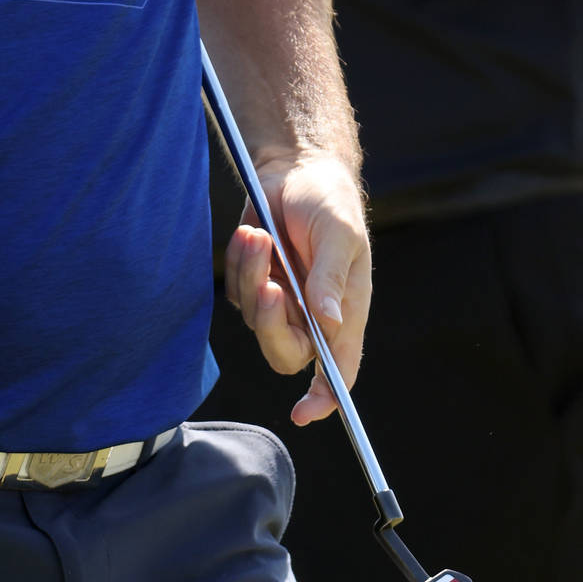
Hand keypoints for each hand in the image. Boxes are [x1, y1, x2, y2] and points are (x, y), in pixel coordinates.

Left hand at [223, 151, 369, 426]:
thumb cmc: (330, 202)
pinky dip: (240, 261)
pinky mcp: (253, 281)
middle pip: (284, 352)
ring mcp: (281, 300)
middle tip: (269, 285)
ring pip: (254, 319)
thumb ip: (331, 279)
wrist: (296, 168)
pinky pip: (236, 290)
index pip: (339, 371)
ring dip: (252, 276)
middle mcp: (312, 316)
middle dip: (271, 322)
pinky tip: (253, 230)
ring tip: (260, 235)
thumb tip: (328, 323)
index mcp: (346, 313)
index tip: (304, 413)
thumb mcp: (339, 235)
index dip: (325, 398)